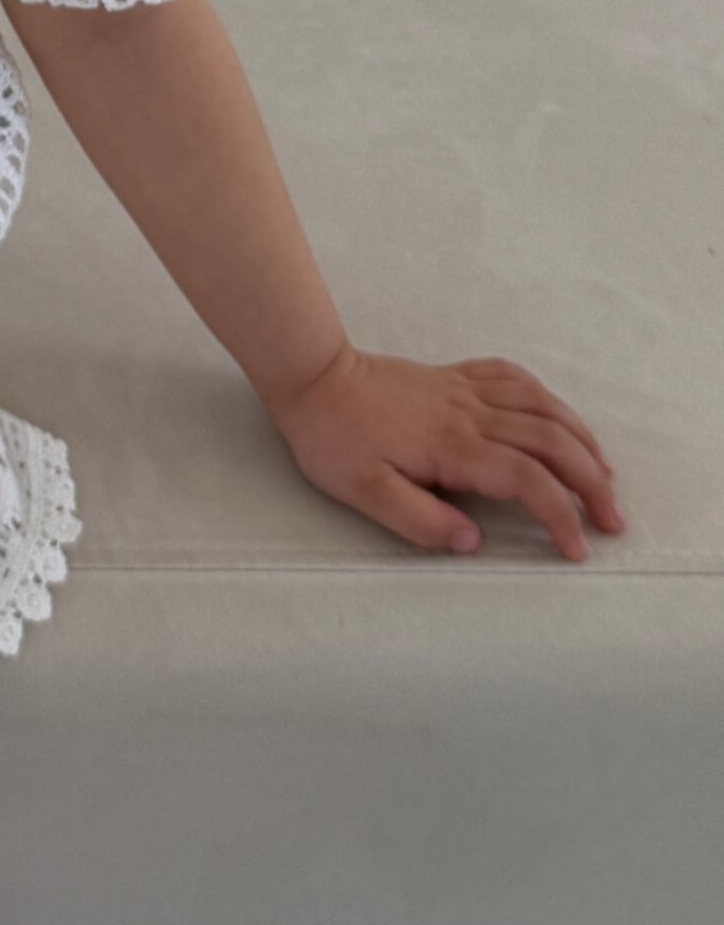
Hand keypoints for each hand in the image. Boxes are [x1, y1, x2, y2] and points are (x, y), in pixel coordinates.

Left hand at [263, 341, 625, 560]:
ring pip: (541, 405)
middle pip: (551, 441)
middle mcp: (468, 414)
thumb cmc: (334, 438)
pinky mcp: (454, 376)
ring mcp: (464, 390)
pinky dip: (545, 397)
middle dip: (591, 481)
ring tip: (603, 471)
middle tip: (612, 519)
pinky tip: (556, 416)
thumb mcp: (363, 491)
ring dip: (580, 438)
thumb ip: (420, 521)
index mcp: (452, 447)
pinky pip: (512, 377)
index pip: (527, 480)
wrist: (313, 377)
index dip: (561, 515)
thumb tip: (472, 541)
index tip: (577, 547)